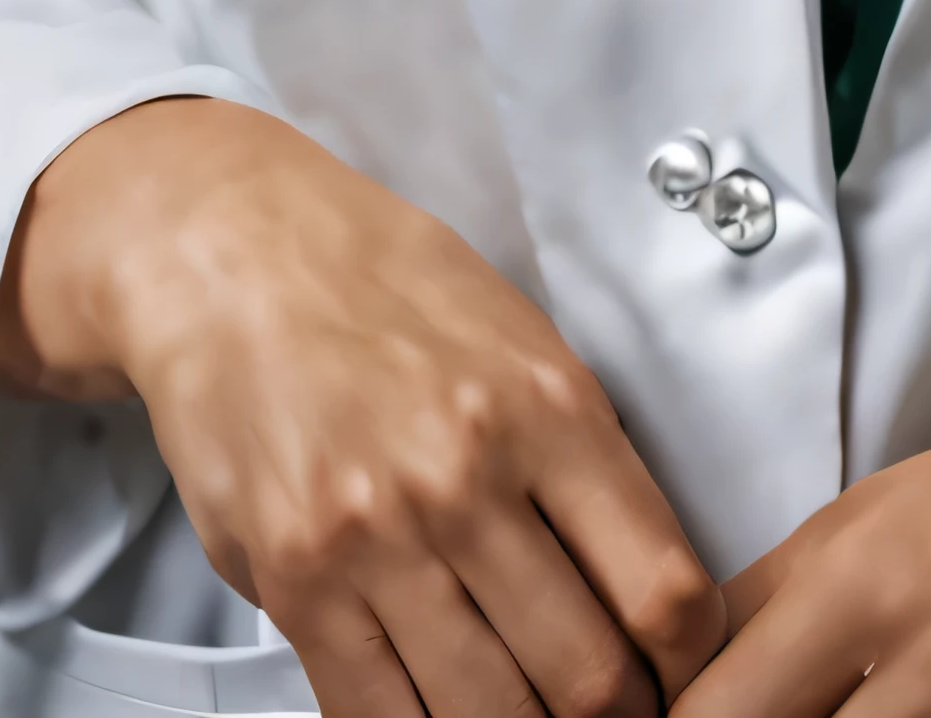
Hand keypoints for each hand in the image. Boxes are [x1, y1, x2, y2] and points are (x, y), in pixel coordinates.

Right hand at [0, 97, 725, 717]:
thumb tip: (647, 578)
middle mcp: (467, 478)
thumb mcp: (523, 338)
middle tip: (612, 707)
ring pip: (489, 715)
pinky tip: (445, 710)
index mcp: (547, 408)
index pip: (663, 587)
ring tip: (531, 711)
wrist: (239, 258)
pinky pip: (379, 717)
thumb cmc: (386, 289)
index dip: (691, 660)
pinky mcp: (297, 585)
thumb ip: (585, 455)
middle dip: (613, 714)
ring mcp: (378, 539)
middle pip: (585, 675)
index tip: (681, 669)